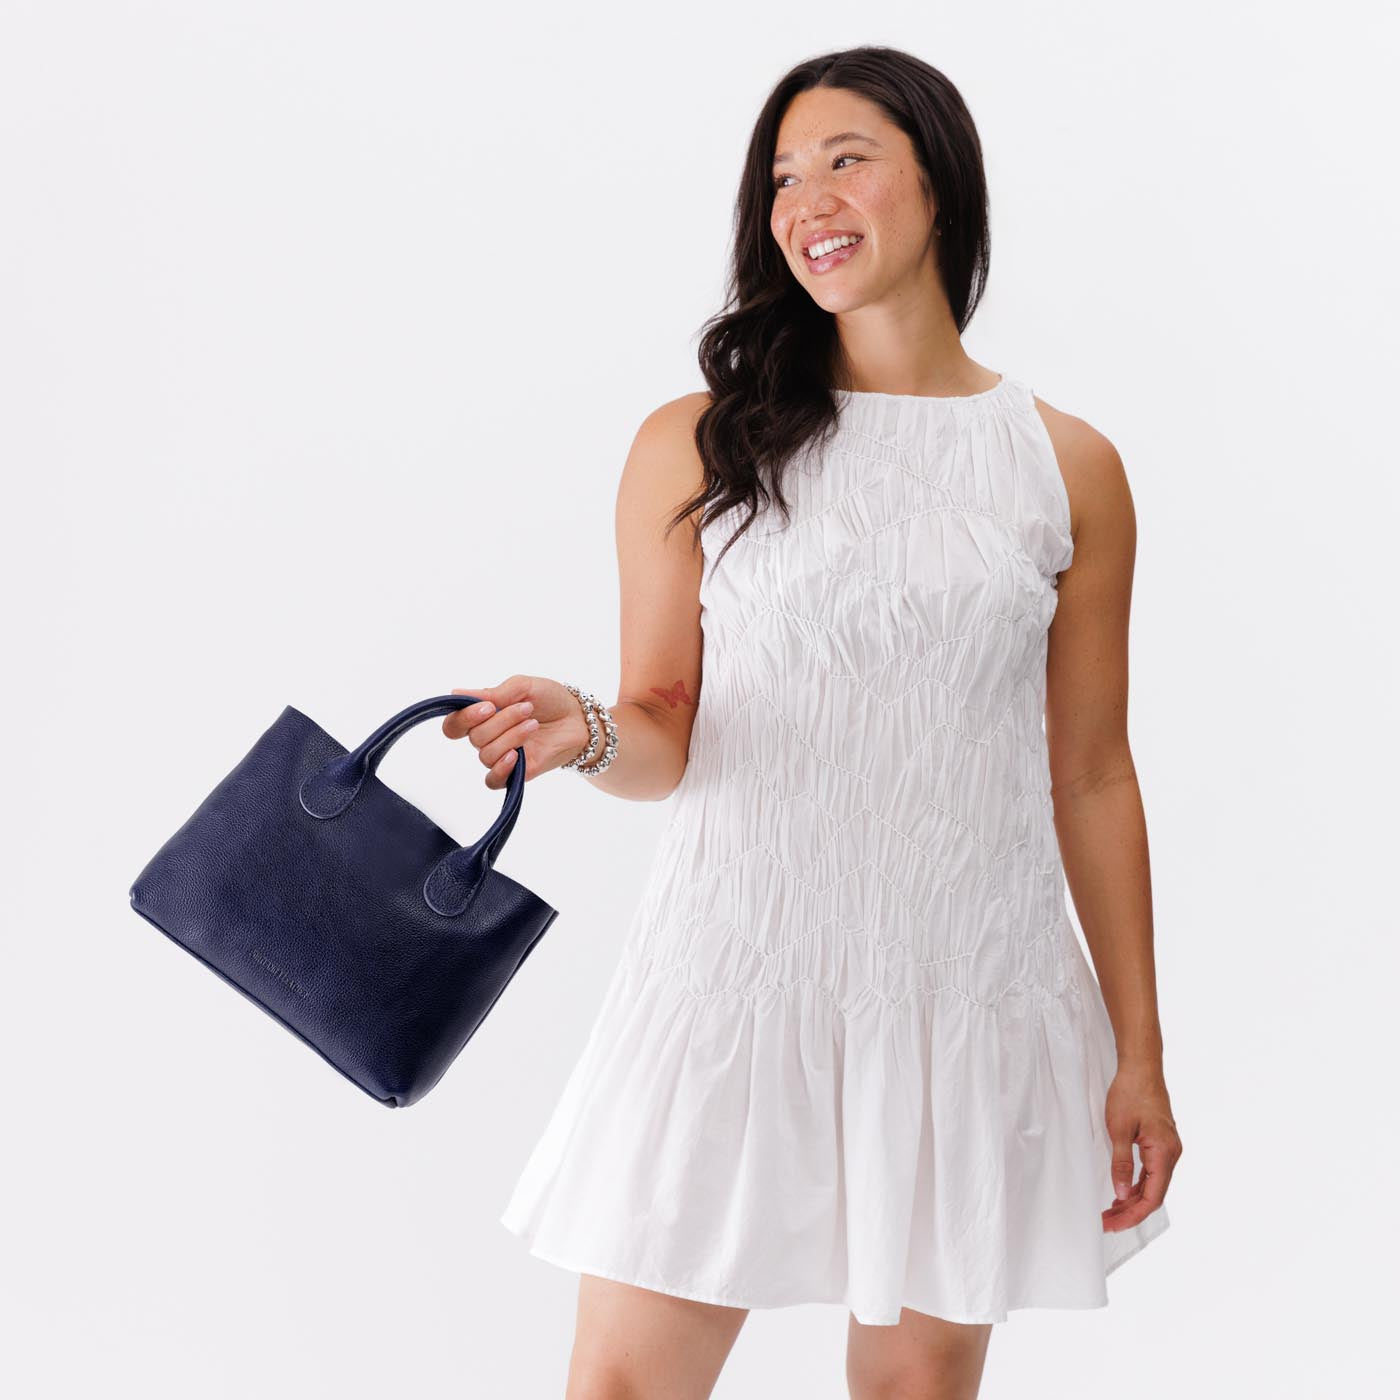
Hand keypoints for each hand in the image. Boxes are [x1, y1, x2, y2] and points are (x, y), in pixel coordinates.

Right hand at [441, 675, 590, 789]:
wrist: (579, 719)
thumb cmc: (550, 700)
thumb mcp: (523, 686)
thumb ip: (493, 692)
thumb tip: (456, 693)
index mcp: (484, 716)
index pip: (454, 724)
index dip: (465, 717)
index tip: (488, 706)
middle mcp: (488, 737)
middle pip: (475, 737)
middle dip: (502, 721)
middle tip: (527, 708)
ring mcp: (502, 756)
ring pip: (487, 754)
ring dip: (511, 736)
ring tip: (533, 724)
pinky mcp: (516, 773)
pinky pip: (493, 780)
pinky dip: (501, 768)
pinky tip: (516, 755)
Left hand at [1102, 1060, 1181, 1232]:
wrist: (1141, 1068)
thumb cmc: (1130, 1093)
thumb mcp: (1119, 1129)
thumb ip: (1121, 1163)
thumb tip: (1120, 1194)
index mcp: (1164, 1153)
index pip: (1152, 1197)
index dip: (1133, 1215)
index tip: (1113, 1224)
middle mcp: (1172, 1154)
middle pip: (1154, 1195)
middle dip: (1130, 1212)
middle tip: (1106, 1222)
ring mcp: (1168, 1149)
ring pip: (1153, 1185)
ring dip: (1133, 1200)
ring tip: (1110, 1211)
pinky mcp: (1161, 1143)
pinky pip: (1152, 1172)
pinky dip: (1137, 1185)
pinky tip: (1121, 1191)